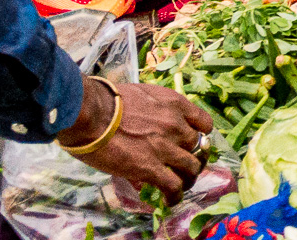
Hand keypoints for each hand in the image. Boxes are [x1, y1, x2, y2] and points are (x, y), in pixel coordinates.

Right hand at [66, 81, 212, 202]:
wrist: (91, 113)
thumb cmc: (107, 100)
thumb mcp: (143, 95)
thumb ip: (156, 109)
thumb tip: (151, 124)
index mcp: (175, 104)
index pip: (204, 123)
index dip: (200, 135)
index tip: (191, 142)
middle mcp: (176, 125)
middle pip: (199, 147)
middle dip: (194, 158)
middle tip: (184, 166)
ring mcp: (166, 147)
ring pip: (191, 168)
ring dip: (188, 179)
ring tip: (180, 186)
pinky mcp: (150, 168)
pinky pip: (173, 186)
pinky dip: (174, 196)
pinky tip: (169, 200)